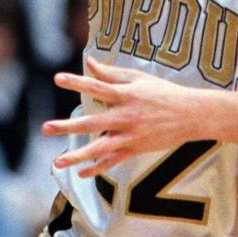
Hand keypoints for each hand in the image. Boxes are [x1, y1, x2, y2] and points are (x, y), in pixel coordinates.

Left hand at [42, 58, 204, 176]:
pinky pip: (114, 160)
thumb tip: (89, 62)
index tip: (57, 78)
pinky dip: (98, 168)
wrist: (191, 114)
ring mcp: (131, 135)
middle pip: (92, 122)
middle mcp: (126, 116)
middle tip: (46, 128)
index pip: (97, 86)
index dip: (77, 82)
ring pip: (100, 148)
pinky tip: (81, 174)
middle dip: (67, 126)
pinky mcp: (136, 148)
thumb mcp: (139, 78)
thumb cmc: (163, 92)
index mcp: (126, 95)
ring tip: (58, 162)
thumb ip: (112, 73)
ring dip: (77, 156)